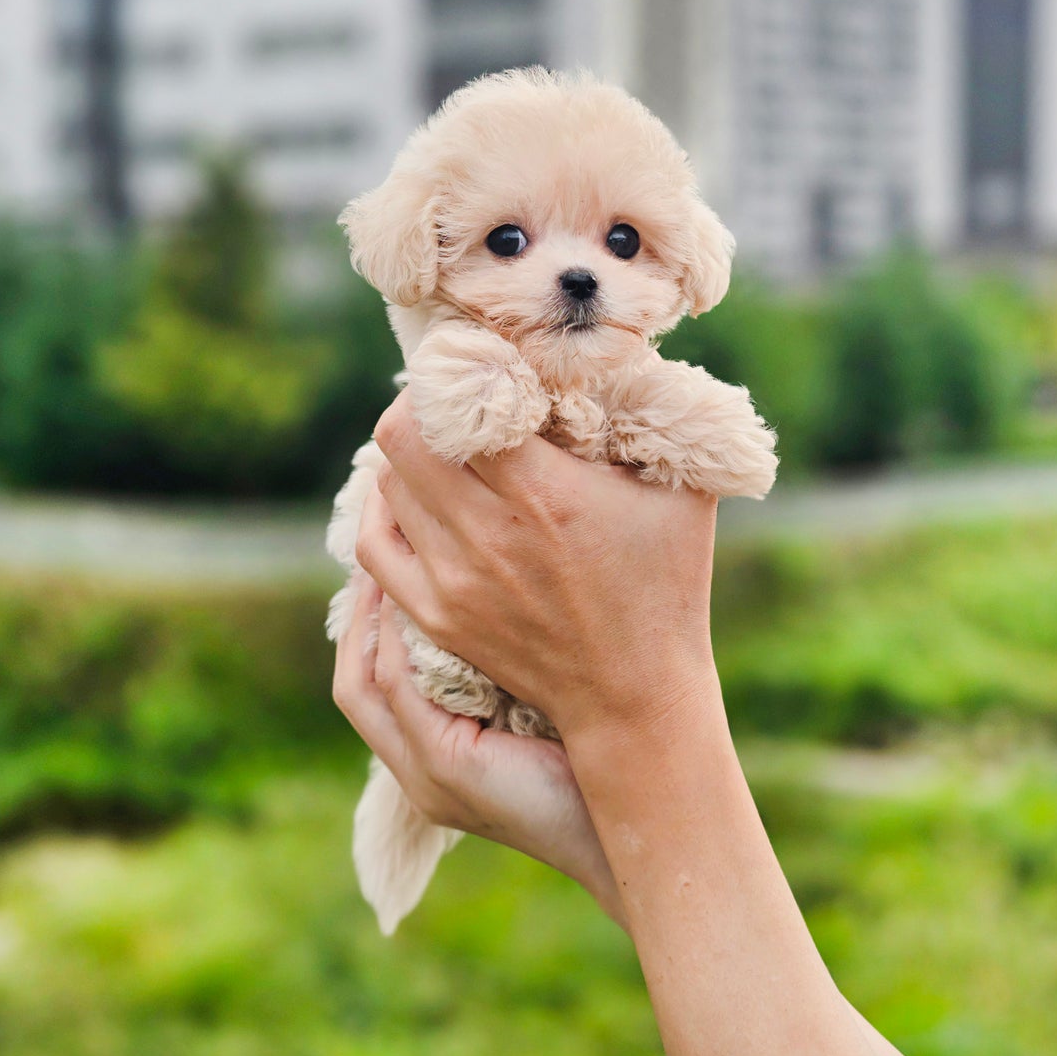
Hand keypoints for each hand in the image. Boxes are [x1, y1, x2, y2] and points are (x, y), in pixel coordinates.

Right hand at [332, 569, 625, 926]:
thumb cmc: (601, 759)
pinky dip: (400, 640)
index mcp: (435, 761)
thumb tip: (500, 592)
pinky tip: (420, 594)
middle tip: (376, 546)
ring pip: (363, 685)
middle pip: (353, 682)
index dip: (368, 623)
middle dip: (357, 613)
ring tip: (387, 559)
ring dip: (369, 617)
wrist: (633, 826)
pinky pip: (401, 690)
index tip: (390, 560)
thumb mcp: (537, 704)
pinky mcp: (448, 768)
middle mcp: (418, 773)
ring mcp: (427, 775)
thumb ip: (505, 668)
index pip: (371, 684)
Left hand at [354, 392, 721, 749]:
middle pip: (405, 434)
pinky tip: (407, 493)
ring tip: (438, 443)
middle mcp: (488, 530)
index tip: (479, 361)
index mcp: (546, 491)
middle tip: (452, 397)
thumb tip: (622, 361)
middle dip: (424, 404)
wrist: (636, 695)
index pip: (460, 401)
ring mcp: (453, 577)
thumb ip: (656, 421)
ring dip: (407, 453)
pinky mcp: (435, 613)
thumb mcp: (683, 491)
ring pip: (388, 482)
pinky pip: (374, 542)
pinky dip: (383, 508)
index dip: (461, 370)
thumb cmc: (668, 585)